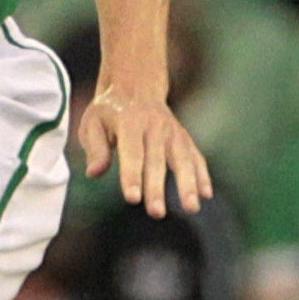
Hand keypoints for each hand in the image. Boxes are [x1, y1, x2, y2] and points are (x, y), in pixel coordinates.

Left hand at [77, 88, 211, 218]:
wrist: (136, 85)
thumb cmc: (109, 112)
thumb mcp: (92, 122)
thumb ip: (94, 148)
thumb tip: (94, 173)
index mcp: (130, 122)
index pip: (132, 152)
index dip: (132, 176)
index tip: (133, 198)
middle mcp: (155, 126)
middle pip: (157, 160)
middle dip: (157, 187)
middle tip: (156, 213)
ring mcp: (172, 131)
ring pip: (182, 159)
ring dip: (188, 184)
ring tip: (192, 208)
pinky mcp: (184, 137)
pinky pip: (195, 156)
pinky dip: (202, 174)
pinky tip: (206, 195)